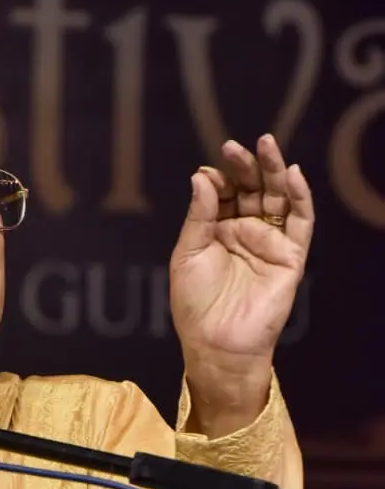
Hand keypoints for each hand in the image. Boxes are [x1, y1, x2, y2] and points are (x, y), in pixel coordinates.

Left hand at [169, 135, 313, 435]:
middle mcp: (246, 232)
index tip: (208, 171)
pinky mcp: (291, 256)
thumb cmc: (195, 305)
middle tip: (235, 147)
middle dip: (245, 167)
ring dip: (274, 171)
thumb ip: (199, 215)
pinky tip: (292, 175)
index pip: (224, 194)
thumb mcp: (188, 254)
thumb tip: (203, 175)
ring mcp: (270, 242)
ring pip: (278, 198)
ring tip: (266, 145)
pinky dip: (300, 197)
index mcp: (218, 231)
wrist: (215, 343)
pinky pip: (301, 221)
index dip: (218, 179)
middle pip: (252, 190)